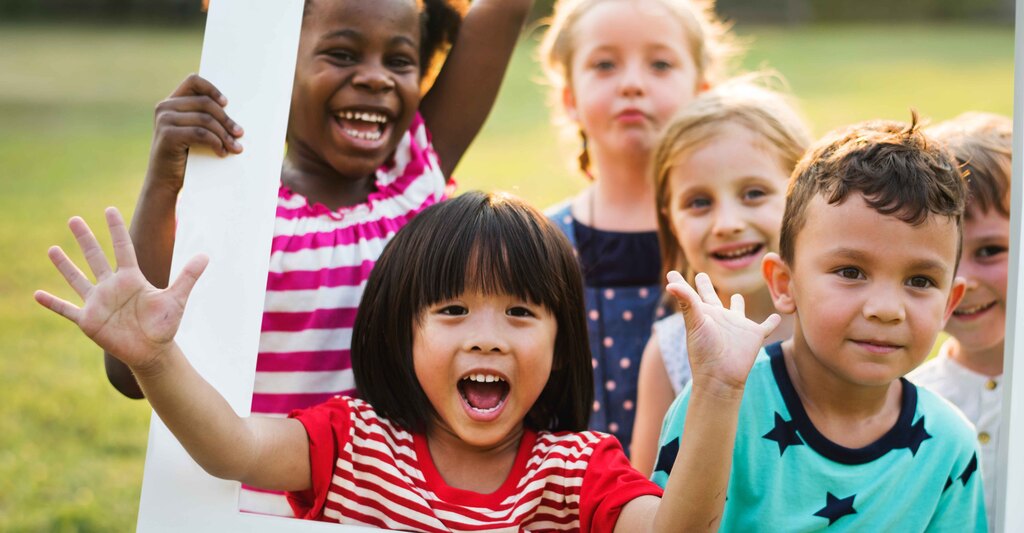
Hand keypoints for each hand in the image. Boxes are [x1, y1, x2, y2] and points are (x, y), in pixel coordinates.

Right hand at [34, 208, 207, 373]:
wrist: (153, 352)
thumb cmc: (164, 325)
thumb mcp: (176, 298)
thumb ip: (188, 276)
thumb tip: (206, 255)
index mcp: (132, 278)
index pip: (123, 248)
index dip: (116, 229)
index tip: (109, 209)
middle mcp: (112, 286)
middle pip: (96, 257)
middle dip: (85, 239)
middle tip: (74, 219)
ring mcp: (98, 302)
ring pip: (78, 279)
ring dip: (65, 266)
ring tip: (53, 249)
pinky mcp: (89, 320)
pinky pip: (67, 309)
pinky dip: (53, 303)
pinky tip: (37, 294)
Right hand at [148, 74, 243, 192]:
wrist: (165, 180)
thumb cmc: (185, 156)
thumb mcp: (193, 132)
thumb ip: (204, 119)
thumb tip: (235, 116)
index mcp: (172, 102)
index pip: (194, 81)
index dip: (212, 89)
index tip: (227, 103)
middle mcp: (165, 107)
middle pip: (205, 103)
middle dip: (226, 119)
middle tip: (240, 133)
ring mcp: (164, 120)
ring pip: (205, 119)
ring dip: (224, 134)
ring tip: (235, 147)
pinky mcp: (168, 134)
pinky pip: (201, 133)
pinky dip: (216, 142)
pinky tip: (222, 152)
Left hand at [666, 271, 779, 396]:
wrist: (721, 376)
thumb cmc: (704, 351)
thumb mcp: (694, 322)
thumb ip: (686, 301)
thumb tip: (670, 283)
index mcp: (704, 314)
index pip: (690, 294)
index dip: (680, 283)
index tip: (671, 273)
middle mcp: (719, 317)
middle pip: (712, 297)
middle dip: (706, 286)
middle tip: (701, 275)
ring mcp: (737, 326)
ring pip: (738, 310)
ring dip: (739, 303)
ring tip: (738, 296)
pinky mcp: (754, 335)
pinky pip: (766, 326)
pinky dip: (772, 322)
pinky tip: (778, 317)